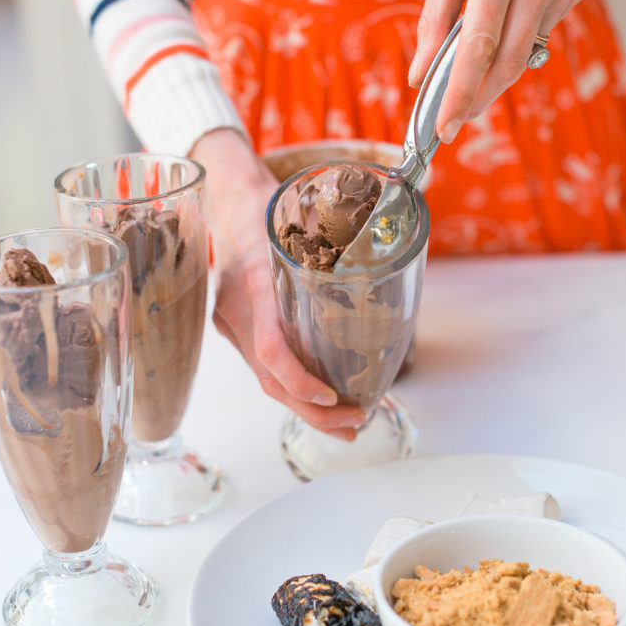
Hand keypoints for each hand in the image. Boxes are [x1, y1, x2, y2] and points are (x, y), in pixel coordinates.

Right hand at [191, 129, 364, 438]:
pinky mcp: (235, 329)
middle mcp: (236, 310)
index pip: (270, 349)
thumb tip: (397, 254)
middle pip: (269, 379)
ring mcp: (231, 323)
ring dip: (306, 408)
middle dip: (313, 410)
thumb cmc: (273, 206)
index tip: (333, 395)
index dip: (300, 380)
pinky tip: (322, 402)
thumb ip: (339, 241)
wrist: (228, 201)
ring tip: (346, 425)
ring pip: (266, 380)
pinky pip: (263, 367)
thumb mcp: (306, 218)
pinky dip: (294, 389)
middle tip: (355, 422)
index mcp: (254, 283)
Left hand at [409, 0, 599, 142]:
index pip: (479, 43)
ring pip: (525, 52)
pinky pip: (537, 33)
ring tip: (468, 80)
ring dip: (494, 75)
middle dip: (479, 97)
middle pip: (508, 59)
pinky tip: (504, 21)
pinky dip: (513, 43)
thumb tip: (418, 74)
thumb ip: (434, 20)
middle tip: (454, 120)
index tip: (445, 124)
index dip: (461, 90)